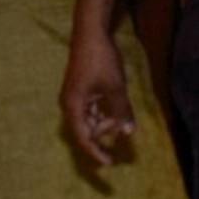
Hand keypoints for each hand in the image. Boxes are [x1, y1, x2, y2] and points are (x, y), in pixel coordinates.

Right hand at [60, 25, 135, 169]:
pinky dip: (104, 113)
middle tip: (121, 136)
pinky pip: (92, 109)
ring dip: (105, 123)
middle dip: (103, 135)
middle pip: (85, 130)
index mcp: (73, 107)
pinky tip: (117, 113)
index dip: (95, 152)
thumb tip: (128, 133)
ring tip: (122, 122)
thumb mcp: (115, 88)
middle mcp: (70, 105)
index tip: (109, 164)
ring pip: (90, 119)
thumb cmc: (101, 61)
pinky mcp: (81, 89)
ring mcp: (75, 97)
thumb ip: (121, 111)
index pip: (83, 137)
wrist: (91, 34)